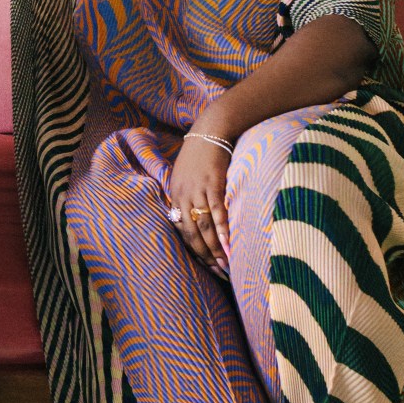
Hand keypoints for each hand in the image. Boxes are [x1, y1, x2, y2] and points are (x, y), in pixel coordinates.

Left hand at [165, 135, 231, 274]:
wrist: (212, 128)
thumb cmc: (202, 153)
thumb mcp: (187, 175)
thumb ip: (189, 196)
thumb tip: (197, 217)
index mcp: (175, 194)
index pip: (181, 230)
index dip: (193, 250)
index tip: (205, 266)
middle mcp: (182, 195)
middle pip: (191, 233)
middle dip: (204, 256)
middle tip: (217, 273)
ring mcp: (197, 189)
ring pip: (204, 226)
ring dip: (215, 249)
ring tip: (225, 267)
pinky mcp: (213, 183)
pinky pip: (217, 212)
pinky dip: (222, 231)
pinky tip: (228, 246)